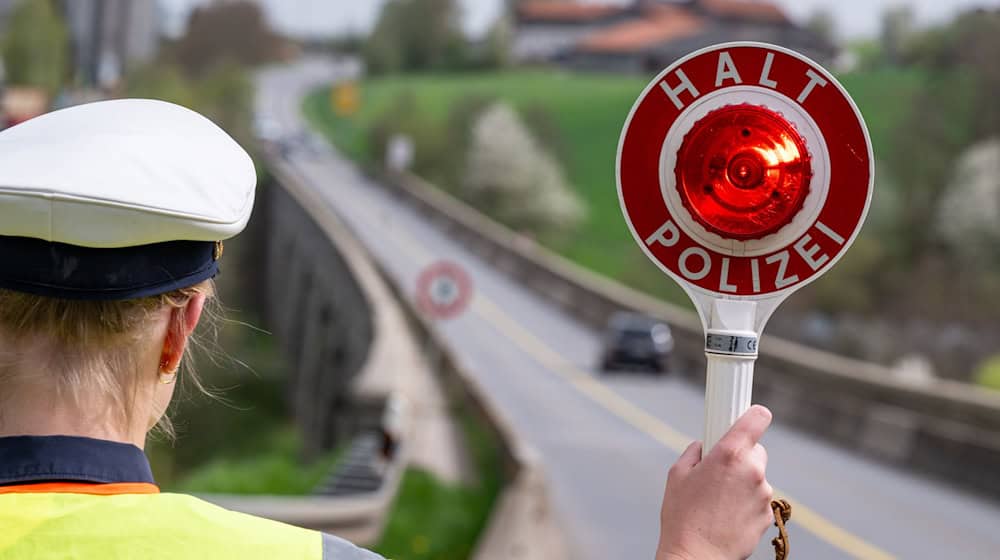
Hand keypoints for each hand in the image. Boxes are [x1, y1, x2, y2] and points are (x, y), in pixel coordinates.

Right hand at [656, 405, 774, 559]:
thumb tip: (703, 447)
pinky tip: (727, 515)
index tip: (750, 416)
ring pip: (757, 477)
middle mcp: (752, 471)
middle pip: (756, 450)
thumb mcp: (677, 475)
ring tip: (718, 500)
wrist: (698, 556)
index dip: (754, 415)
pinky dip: (747, 503)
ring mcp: (763, 494)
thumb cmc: (683, 517)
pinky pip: (758, 500)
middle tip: (719, 471)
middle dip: (740, 457)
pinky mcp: (767, 515)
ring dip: (743, 483)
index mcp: (729, 454)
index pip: (757, 419)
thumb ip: (694, 453)